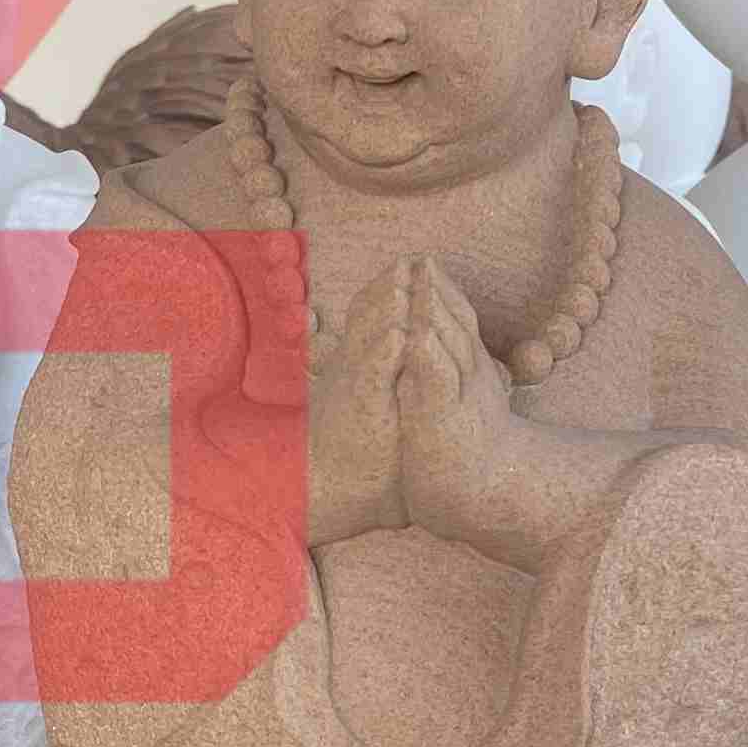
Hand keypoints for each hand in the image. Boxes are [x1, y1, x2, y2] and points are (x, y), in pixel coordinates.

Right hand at [304, 257, 412, 547]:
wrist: (333, 489)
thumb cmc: (364, 452)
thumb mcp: (380, 404)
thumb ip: (394, 378)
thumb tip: (414, 356)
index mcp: (360, 364)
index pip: (372, 315)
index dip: (388, 288)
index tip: (412, 265)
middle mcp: (353, 368)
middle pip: (367, 314)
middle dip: (388, 284)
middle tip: (412, 257)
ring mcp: (355, 386)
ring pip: (369, 335)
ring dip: (386, 306)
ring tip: (405, 278)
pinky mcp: (359, 407)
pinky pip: (371, 372)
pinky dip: (384, 351)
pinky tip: (400, 333)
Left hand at [394, 257, 519, 552]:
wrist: (485, 499)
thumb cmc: (467, 458)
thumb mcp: (460, 407)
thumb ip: (449, 380)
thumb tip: (439, 355)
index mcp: (471, 374)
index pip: (459, 324)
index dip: (444, 292)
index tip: (426, 263)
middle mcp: (471, 379)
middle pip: (457, 323)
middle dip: (437, 289)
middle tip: (421, 256)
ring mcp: (460, 397)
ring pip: (449, 344)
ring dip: (433, 309)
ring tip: (419, 278)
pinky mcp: (444, 418)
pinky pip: (437, 380)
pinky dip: (427, 354)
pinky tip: (415, 333)